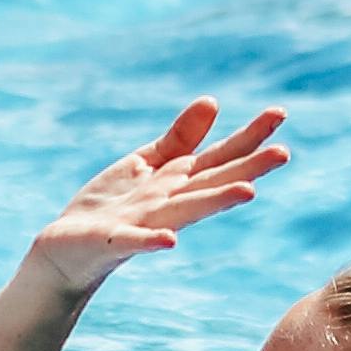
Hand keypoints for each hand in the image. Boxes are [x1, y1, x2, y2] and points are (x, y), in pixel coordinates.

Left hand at [29, 99, 286, 299]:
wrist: (66, 249)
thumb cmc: (112, 207)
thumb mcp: (148, 164)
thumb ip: (180, 138)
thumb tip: (213, 101)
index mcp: (177, 182)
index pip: (220, 156)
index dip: (249, 137)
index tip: (279, 113)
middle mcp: (170, 203)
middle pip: (213, 182)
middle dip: (247, 169)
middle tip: (284, 152)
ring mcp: (145, 224)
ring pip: (185, 210)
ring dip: (215, 202)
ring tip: (247, 192)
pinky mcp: (114, 242)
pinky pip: (135, 241)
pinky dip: (152, 240)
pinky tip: (169, 240)